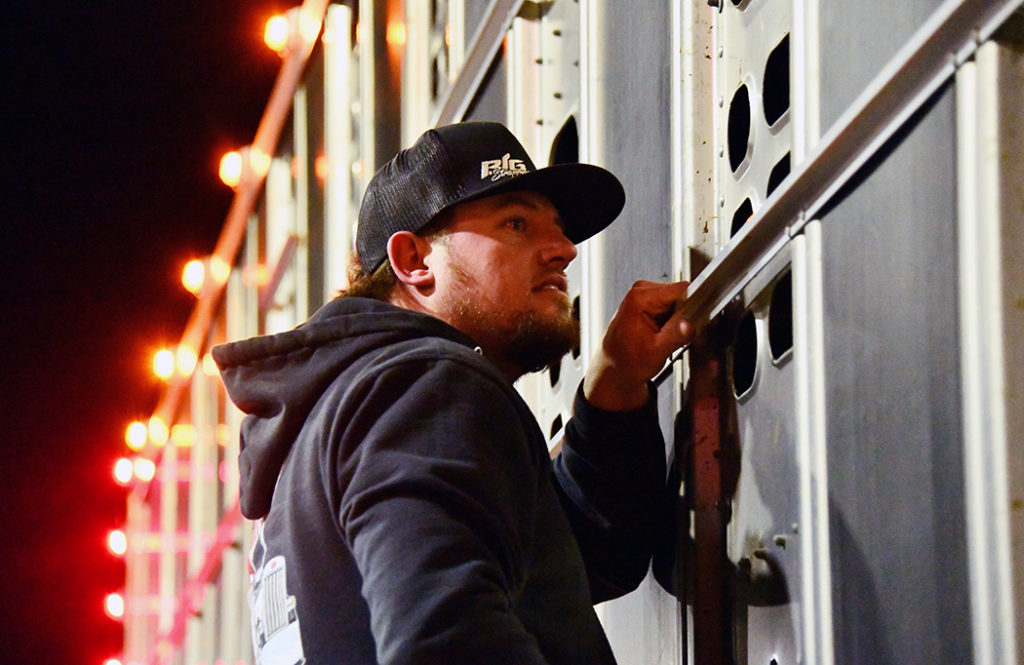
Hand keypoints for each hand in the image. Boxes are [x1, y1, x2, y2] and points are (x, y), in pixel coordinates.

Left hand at [583, 280, 692, 410]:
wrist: (615, 369)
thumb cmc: (626, 362)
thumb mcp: (655, 352)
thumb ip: (675, 336)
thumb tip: (689, 324)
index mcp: (640, 297)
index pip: (682, 290)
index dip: (694, 306)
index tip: (694, 323)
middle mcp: (641, 292)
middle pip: (682, 296)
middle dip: (686, 317)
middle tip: (677, 338)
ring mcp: (645, 297)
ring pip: (680, 303)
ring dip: (681, 322)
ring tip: (668, 339)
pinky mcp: (649, 304)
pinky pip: (673, 309)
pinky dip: (675, 323)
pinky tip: (665, 336)